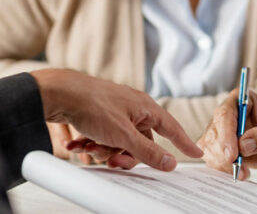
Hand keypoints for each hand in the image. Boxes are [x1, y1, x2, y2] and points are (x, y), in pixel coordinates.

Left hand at [31, 69, 202, 170]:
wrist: (59, 94)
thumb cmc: (92, 105)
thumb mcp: (123, 135)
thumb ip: (147, 151)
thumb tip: (170, 162)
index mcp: (145, 108)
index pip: (171, 128)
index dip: (184, 143)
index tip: (196, 153)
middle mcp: (133, 108)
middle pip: (141, 142)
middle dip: (124, 154)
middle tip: (113, 159)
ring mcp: (115, 112)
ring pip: (119, 143)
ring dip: (104, 150)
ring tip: (90, 146)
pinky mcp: (98, 116)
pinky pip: (102, 138)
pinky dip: (91, 144)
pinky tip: (78, 144)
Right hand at [198, 89, 256, 179]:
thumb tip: (244, 145)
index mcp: (241, 100)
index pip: (225, 114)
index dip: (226, 134)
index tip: (232, 154)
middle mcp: (228, 115)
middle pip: (213, 133)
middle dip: (223, 153)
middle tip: (238, 167)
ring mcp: (223, 133)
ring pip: (210, 148)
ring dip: (223, 164)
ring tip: (243, 172)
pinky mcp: (223, 149)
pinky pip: (214, 160)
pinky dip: (224, 170)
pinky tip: (241, 173)